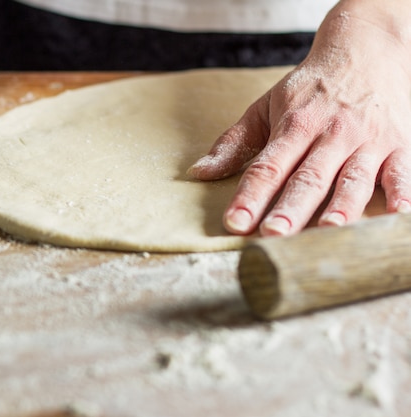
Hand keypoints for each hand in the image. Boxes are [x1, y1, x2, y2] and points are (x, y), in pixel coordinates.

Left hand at [188, 0, 410, 235]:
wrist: (365, 50)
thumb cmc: (309, 88)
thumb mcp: (265, 107)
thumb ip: (233, 142)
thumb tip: (198, 173)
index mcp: (295, 125)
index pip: (268, 166)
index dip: (250, 195)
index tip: (234, 222)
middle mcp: (331, 134)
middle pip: (308, 176)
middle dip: (290, 207)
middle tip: (274, 234)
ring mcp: (367, 140)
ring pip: (353, 178)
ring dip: (341, 206)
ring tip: (328, 230)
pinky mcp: (399, 144)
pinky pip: (402, 171)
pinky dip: (403, 192)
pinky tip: (398, 214)